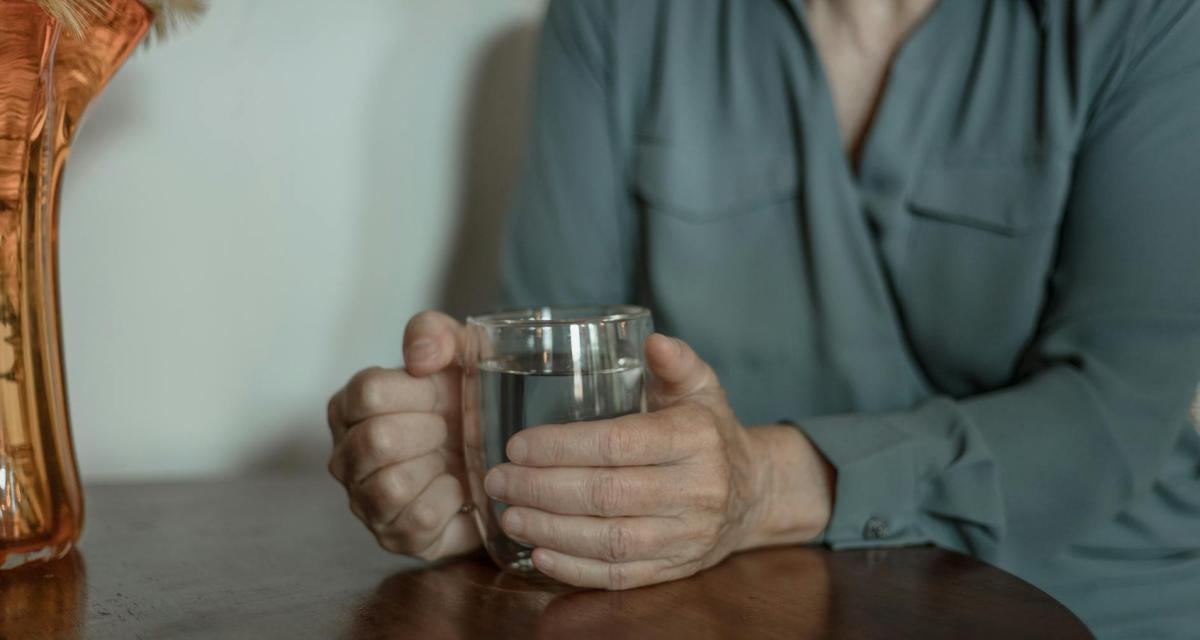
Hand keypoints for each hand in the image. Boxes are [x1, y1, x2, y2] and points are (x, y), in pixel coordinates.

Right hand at [326, 310, 480, 559]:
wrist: (494, 455)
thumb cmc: (463, 400)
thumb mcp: (456, 352)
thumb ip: (434, 334)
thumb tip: (422, 356)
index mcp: (349, 405)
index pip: (369, 393)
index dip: (417, 393)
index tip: (440, 395)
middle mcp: (345, 455)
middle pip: (376, 441)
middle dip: (429, 431)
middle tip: (450, 429)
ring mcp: (364, 501)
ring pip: (391, 485)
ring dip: (437, 467)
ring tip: (452, 457)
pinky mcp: (394, 536)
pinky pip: (419, 519)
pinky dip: (451, 499)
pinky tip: (459, 486)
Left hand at [485, 334, 834, 588]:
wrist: (753, 491)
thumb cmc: (710, 431)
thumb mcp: (701, 387)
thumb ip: (676, 363)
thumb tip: (653, 342)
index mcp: (696, 439)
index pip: (619, 444)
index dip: (562, 447)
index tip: (517, 446)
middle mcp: (697, 490)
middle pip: (607, 495)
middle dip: (543, 489)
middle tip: (498, 481)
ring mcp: (688, 536)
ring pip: (611, 540)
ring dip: (552, 531)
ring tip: (509, 516)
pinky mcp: (677, 567)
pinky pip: (622, 575)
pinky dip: (576, 569)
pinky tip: (539, 553)